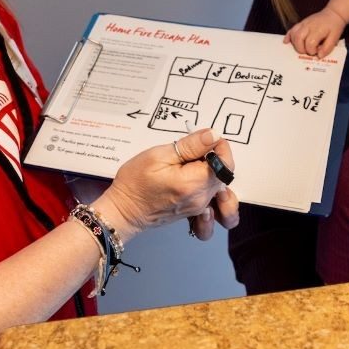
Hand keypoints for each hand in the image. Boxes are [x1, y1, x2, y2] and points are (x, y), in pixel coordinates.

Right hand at [93, 129, 237, 241]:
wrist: (123, 211)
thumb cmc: (135, 183)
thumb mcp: (158, 155)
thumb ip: (190, 146)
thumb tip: (213, 136)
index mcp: (193, 183)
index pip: (225, 163)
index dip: (219, 147)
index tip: (204, 140)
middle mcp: (201, 199)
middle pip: (225, 175)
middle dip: (215, 158)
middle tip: (193, 151)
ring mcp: (199, 208)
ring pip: (221, 188)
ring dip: (214, 174)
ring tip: (197, 167)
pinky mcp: (194, 212)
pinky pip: (213, 202)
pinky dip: (210, 190)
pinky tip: (196, 183)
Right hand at [284, 8, 345, 57]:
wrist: (333, 14)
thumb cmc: (334, 27)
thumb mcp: (334, 38)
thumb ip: (327, 48)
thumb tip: (319, 56)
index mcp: (318, 30)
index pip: (310, 43)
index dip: (312, 50)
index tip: (317, 51)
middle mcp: (308, 26)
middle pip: (299, 38)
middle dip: (301, 49)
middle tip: (307, 52)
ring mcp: (303, 23)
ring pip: (293, 34)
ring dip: (295, 44)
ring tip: (301, 48)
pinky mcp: (301, 23)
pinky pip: (291, 29)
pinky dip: (288, 36)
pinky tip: (286, 42)